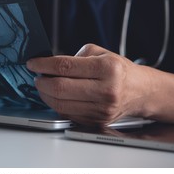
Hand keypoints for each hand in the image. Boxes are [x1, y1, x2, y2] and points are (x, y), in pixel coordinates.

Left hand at [27, 44, 147, 125]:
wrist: (140, 91)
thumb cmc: (118, 70)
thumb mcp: (100, 53)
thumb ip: (73, 57)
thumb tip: (48, 66)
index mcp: (107, 69)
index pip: (65, 67)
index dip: (43, 65)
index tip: (33, 63)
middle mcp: (106, 90)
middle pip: (60, 89)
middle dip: (41, 82)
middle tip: (37, 76)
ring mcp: (102, 109)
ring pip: (61, 104)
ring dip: (46, 95)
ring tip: (44, 85)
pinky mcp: (97, 121)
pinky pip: (68, 114)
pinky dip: (56, 105)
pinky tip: (56, 96)